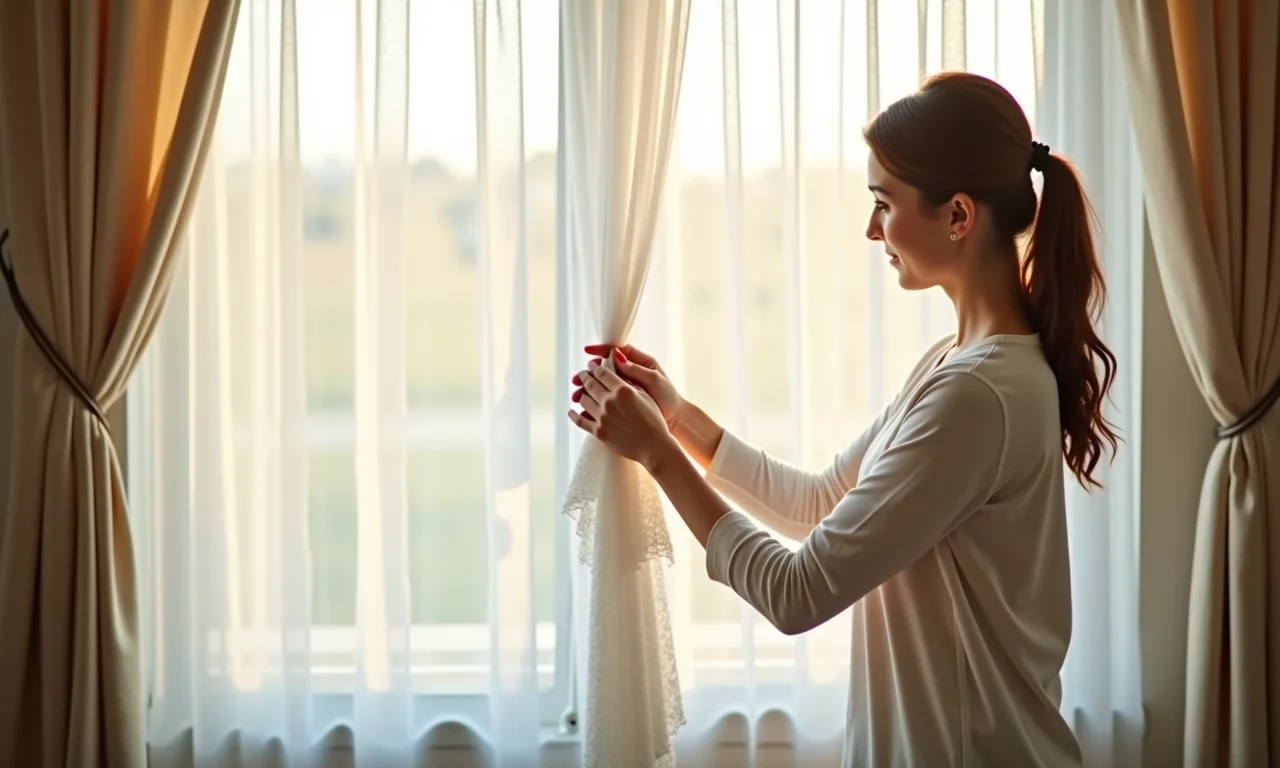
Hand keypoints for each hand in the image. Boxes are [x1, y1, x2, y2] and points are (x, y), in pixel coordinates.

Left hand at [568, 356, 679, 471]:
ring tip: (580, 391)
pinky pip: (580, 420)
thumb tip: (618, 373)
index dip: (595, 367)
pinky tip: (571, 411)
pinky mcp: (599, 432)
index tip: (592, 365)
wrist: (653, 446)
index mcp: (623, 390)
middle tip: (582, 374)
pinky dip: (573, 415)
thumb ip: (630, 383)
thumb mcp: (645, 396)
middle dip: (585, 376)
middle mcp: (610, 402)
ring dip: (580, 393)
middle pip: (590, 384)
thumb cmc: (653, 420)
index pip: (602, 373)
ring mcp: (602, 417)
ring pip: (583, 400)